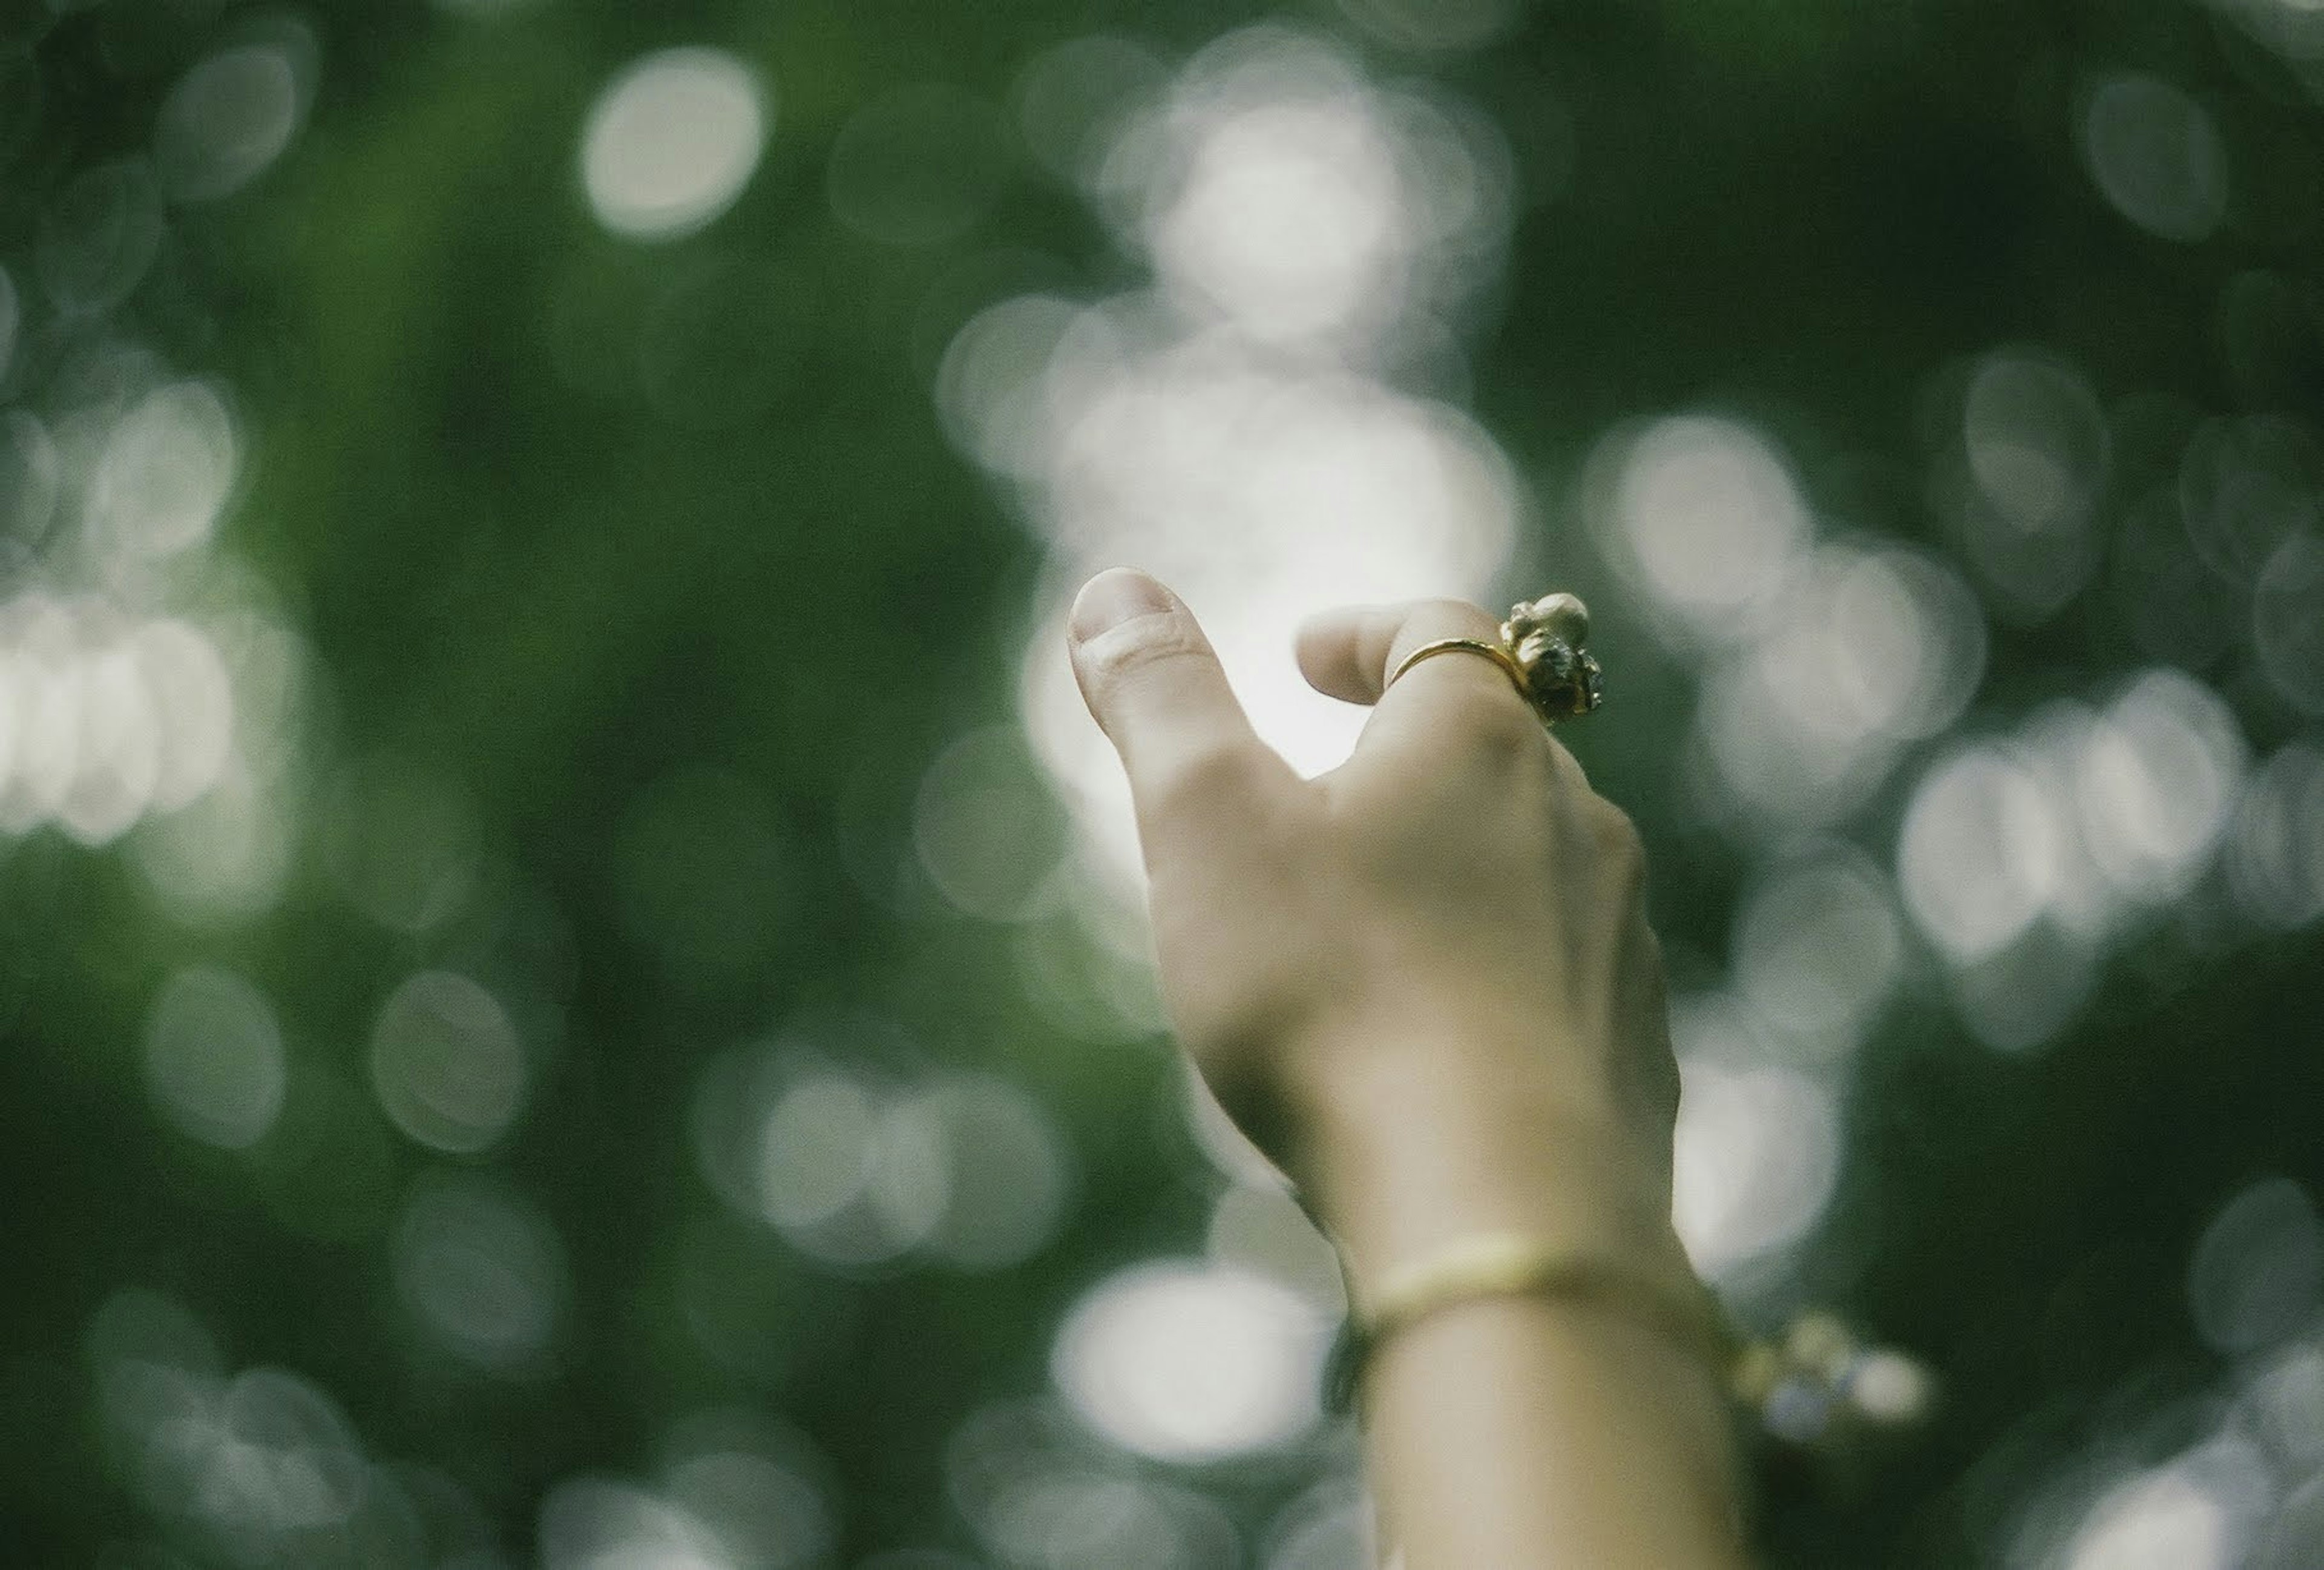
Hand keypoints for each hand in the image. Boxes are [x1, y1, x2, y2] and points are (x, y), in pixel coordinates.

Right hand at [1065, 568, 1683, 1275]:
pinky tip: (1439, 1043)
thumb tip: (1113, 592)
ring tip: (1370, 926)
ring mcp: (1619, 941)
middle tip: (1324, 791)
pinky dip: (1493, 980)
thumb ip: (1159, 698)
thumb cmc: (1336, 993)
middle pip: (1491, 753)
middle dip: (1406, 760)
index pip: (1435, 633)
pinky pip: (1558, 984)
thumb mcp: (1207, 823)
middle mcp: (1575, 821)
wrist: (1498, 1201)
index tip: (1307, 656)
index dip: (1364, 633)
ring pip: (1531, 872)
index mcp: (1476, 740)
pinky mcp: (1633, 1054)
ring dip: (1453, 874)